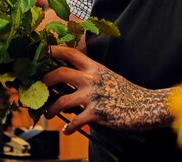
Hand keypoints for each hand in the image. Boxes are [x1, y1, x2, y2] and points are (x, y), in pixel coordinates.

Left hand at [42, 46, 171, 133]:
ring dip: (51, 108)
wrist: (145, 106)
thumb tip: (69, 78)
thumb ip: (90, 75)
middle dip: (44, 81)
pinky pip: (76, 120)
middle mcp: (92, 78)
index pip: (71, 53)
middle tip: (35, 88)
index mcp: (95, 67)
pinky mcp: (98, 113)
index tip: (41, 51)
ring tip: (48, 114)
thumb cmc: (125, 92)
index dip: (54, 50)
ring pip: (63, 100)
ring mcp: (94, 95)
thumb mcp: (107, 76)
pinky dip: (68, 127)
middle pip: (60, 73)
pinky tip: (67, 130)